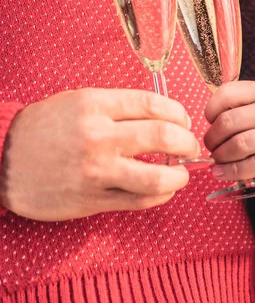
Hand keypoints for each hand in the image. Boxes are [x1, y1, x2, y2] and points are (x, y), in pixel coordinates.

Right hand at [0, 88, 198, 220]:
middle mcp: (99, 137)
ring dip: (179, 175)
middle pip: (163, 136)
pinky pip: (139, 201)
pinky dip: (159, 196)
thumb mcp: (79, 101)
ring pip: (157, 177)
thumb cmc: (44, 127)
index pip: (154, 104)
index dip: (179, 112)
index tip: (184, 120)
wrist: (4, 159)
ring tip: (181, 173)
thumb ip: (118, 107)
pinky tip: (162, 190)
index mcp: (96, 105)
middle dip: (187, 141)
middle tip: (189, 145)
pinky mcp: (93, 200)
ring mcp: (97, 171)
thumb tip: (160, 115)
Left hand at [204, 80, 254, 180]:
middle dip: (212, 138)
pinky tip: (224, 174)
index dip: (210, 109)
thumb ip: (252, 101)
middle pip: (229, 122)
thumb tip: (216, 119)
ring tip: (217, 161)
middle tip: (210, 146)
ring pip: (240, 145)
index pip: (228, 93)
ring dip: (221, 156)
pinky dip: (234, 171)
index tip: (209, 121)